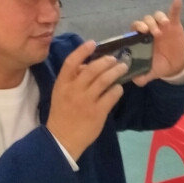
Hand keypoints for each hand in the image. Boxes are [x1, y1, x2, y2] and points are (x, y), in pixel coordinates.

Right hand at [46, 40, 126, 159]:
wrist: (61, 139)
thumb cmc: (62, 112)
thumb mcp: (60, 92)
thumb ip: (72, 78)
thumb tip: (87, 64)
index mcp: (62, 83)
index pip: (71, 62)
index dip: (82, 50)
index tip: (93, 43)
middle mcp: (74, 90)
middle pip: (93, 69)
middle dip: (107, 61)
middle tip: (115, 59)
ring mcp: (86, 102)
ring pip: (105, 80)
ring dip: (116, 71)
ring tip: (123, 68)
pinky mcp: (97, 113)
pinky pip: (111, 96)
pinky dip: (117, 89)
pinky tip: (119, 88)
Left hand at [130, 0, 183, 85]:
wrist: (175, 65)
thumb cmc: (159, 64)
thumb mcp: (151, 71)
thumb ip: (142, 75)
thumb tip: (136, 81)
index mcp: (141, 38)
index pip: (135, 27)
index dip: (137, 27)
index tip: (141, 31)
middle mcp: (150, 29)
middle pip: (146, 20)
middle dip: (148, 23)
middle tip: (152, 32)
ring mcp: (162, 26)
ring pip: (158, 15)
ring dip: (159, 18)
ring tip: (164, 26)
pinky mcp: (174, 24)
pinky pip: (174, 13)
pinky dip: (175, 7)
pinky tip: (177, 1)